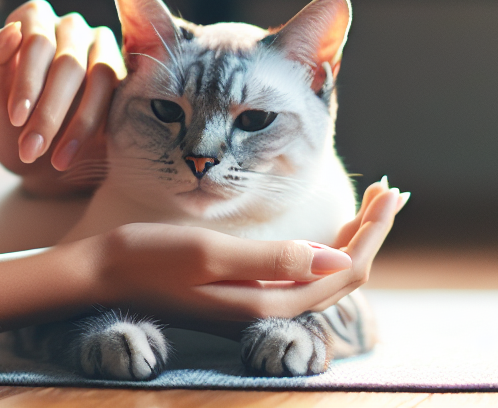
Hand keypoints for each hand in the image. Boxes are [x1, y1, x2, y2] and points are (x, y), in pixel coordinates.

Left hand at [0, 0, 124, 195]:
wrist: (40, 162)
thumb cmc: (10, 122)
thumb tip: (11, 31)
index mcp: (34, 18)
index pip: (36, 41)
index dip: (27, 81)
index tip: (16, 119)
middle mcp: (70, 25)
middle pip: (68, 62)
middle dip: (48, 112)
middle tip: (31, 150)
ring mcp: (101, 45)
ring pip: (99, 76)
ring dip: (75, 124)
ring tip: (53, 161)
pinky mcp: (124, 72)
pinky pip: (118, 93)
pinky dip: (92, 126)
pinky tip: (70, 154)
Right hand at [87, 183, 406, 335]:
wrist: (105, 273)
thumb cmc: (152, 257)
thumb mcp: (211, 253)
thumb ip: (272, 260)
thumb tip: (338, 262)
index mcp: (268, 302)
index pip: (343, 272)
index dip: (372, 234)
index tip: (390, 193)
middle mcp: (269, 306)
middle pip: (341, 274)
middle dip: (371, 233)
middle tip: (392, 191)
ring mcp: (257, 299)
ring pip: (323, 273)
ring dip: (352, 239)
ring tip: (373, 205)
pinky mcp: (244, 288)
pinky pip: (300, 272)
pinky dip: (325, 247)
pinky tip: (329, 233)